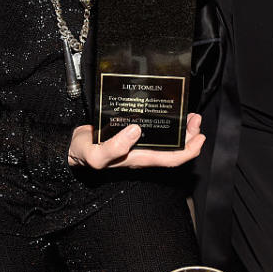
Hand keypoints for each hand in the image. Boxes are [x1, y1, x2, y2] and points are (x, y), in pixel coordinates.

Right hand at [68, 113, 204, 168]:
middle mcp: (142, 152)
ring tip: (189, 114)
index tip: (200, 137)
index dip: (189, 151)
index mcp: (139, 159)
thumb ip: (114, 147)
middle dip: (190, 135)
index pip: (171, 159)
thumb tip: (135, 131)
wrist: (73, 148)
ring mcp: (138, 144)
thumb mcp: (96, 154)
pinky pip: (156, 130)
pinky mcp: (132, 134)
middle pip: (175, 149)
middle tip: (196, 118)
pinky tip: (166, 112)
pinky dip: (166, 123)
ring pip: (168, 139)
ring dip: (182, 129)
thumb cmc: (85, 153)